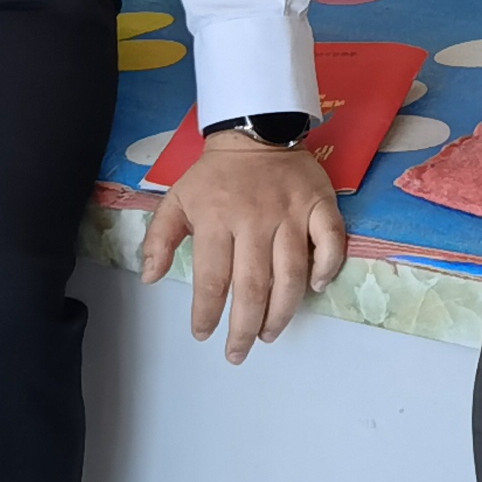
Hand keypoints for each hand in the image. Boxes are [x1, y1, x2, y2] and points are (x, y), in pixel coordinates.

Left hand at [140, 131, 347, 360]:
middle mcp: (255, 220)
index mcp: (217, 219)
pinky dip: (327, 268)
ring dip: (282, 311)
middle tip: (239, 351)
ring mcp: (292, 213)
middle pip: (253, 286)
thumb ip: (160, 238)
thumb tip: (150, 278)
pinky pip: (331, 241)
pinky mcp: (321, 204)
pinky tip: (317, 288)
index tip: (204, 334)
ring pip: (292, 273)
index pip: (213, 279)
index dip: (207, 313)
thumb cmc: (216, 174)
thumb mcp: (177, 199)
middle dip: (245, 327)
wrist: (257, 129)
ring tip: (270, 334)